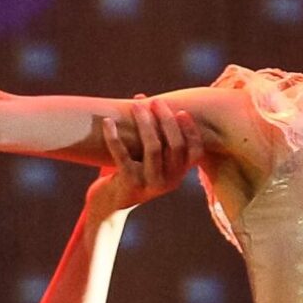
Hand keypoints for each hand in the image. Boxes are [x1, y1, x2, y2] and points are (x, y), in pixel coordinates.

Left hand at [91, 97, 202, 215]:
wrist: (111, 205)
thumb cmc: (130, 173)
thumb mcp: (145, 157)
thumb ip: (150, 132)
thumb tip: (143, 97)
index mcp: (178, 175)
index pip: (195, 153)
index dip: (191, 132)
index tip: (181, 111)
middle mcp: (169, 181)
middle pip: (175, 145)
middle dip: (166, 119)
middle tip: (156, 101)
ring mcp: (151, 184)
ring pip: (153, 148)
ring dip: (145, 122)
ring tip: (136, 105)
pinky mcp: (130, 184)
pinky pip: (123, 156)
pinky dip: (114, 137)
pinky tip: (107, 122)